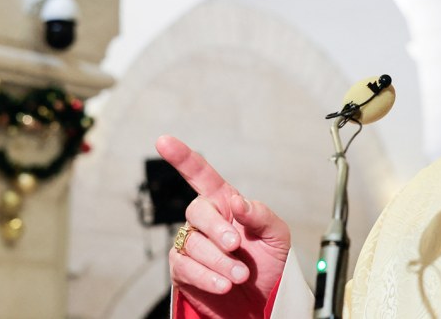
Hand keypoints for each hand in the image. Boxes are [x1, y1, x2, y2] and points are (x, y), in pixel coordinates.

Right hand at [157, 135, 290, 318]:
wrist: (261, 299)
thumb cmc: (268, 262)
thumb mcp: (276, 235)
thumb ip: (261, 215)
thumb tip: (238, 201)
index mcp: (226, 202)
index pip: (201, 175)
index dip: (183, 158)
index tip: (164, 141)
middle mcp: (205, 220)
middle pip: (197, 210)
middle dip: (217, 229)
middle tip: (236, 246)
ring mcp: (191, 243)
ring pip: (194, 243)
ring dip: (219, 261)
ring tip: (240, 275)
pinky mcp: (183, 269)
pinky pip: (186, 267)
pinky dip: (207, 277)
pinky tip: (224, 284)